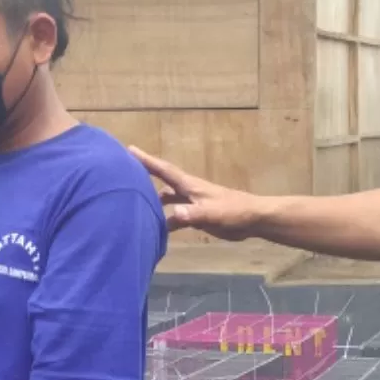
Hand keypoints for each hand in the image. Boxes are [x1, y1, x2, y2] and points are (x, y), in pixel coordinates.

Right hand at [128, 146, 259, 240]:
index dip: (146, 160)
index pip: (164, 170)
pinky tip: (157, 229)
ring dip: (154, 201)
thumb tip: (173, 214)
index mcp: (189, 186)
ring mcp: (193, 203)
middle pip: (162, 183)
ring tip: (135, 205)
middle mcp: (188, 191)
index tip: (129, 149)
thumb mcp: (212, 214)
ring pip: (168, 200)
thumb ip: (193, 215)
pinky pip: (176, 216)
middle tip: (125, 175)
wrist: (254, 219)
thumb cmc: (234, 212)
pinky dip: (166, 220)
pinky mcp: (198, 216)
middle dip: (145, 177)